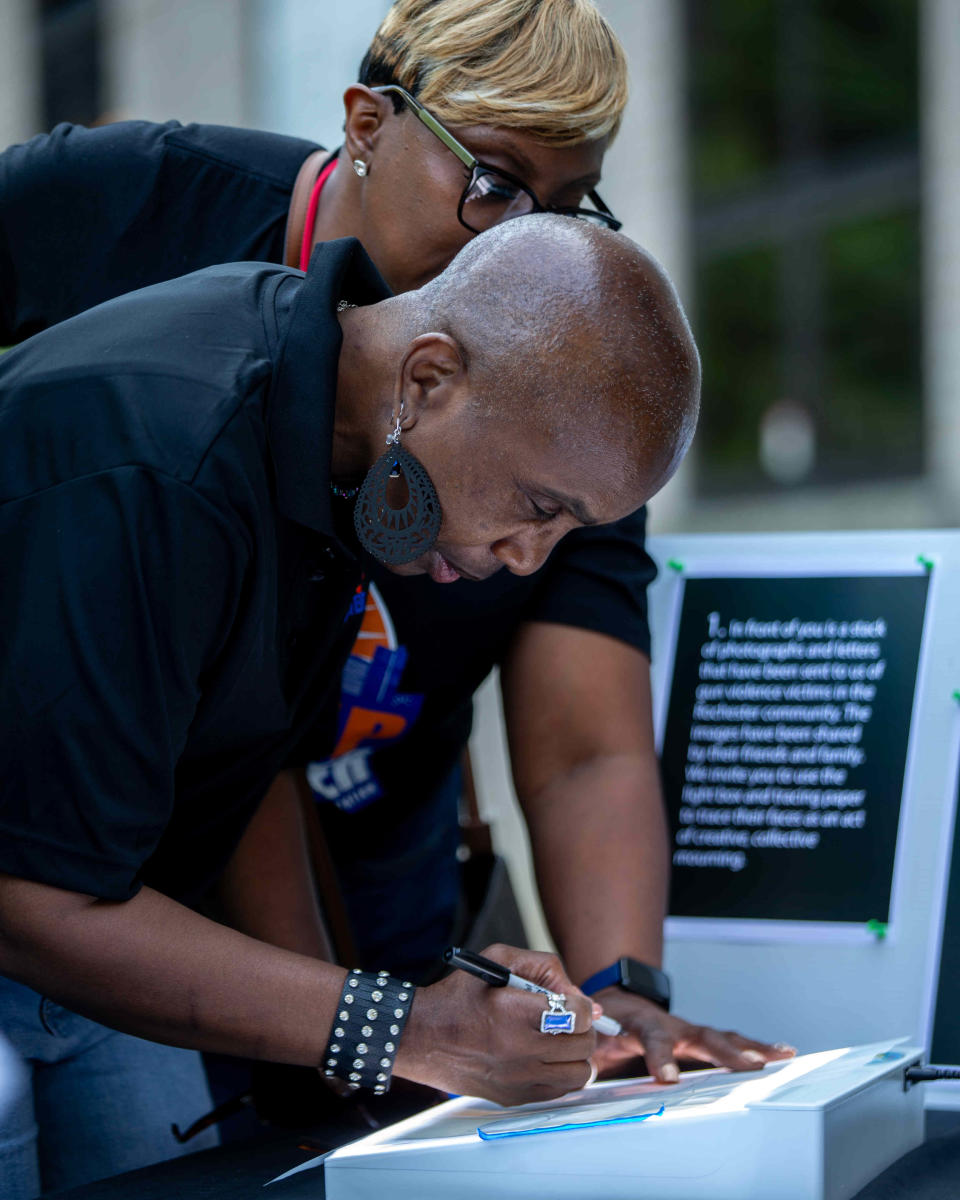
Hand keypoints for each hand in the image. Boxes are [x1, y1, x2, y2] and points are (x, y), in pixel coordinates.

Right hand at [395, 943, 596, 1105]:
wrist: (423, 1036)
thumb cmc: (460, 996)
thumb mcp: (499, 959)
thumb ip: (544, 968)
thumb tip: (580, 998)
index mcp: (517, 1012)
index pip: (578, 1015)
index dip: (581, 1006)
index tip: (573, 1004)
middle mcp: (521, 1049)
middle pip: (583, 1044)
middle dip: (581, 1028)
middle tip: (567, 1021)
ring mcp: (518, 1078)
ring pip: (579, 1073)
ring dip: (576, 1055)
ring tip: (560, 1042)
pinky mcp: (514, 1097)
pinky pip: (560, 1091)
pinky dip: (561, 1074)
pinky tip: (546, 1059)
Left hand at [590, 987, 795, 1083]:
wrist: (615, 1002)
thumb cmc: (604, 1024)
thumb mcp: (590, 1034)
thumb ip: (588, 1048)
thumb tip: (582, 1069)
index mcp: (641, 1023)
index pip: (652, 1038)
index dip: (661, 1058)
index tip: (668, 1078)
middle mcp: (671, 1025)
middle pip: (702, 1036)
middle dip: (726, 1052)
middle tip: (749, 1066)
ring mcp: (689, 1032)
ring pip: (723, 1038)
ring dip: (752, 1048)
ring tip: (781, 1055)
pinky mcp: (700, 1041)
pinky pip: (730, 1044)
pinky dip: (756, 1048)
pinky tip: (781, 1053)